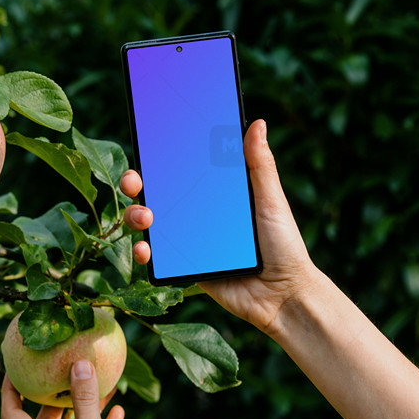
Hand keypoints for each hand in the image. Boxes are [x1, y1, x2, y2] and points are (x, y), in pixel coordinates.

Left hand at [0, 361, 132, 418]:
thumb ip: (84, 401)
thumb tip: (79, 363)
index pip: (12, 412)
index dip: (9, 389)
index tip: (13, 367)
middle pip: (44, 418)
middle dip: (53, 393)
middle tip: (61, 368)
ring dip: (82, 407)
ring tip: (97, 383)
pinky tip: (118, 410)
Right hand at [121, 118, 320, 334]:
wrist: (283, 296)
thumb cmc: (284, 246)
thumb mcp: (272, 201)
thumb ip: (261, 166)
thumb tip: (257, 123)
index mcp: (217, 193)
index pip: (181, 167)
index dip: (160, 155)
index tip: (145, 139)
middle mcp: (198, 214)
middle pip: (157, 192)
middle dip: (136, 183)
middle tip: (134, 181)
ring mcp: (188, 241)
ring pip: (150, 223)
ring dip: (135, 215)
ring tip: (146, 218)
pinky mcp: (184, 268)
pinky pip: (156, 258)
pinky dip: (143, 251)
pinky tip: (144, 249)